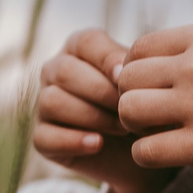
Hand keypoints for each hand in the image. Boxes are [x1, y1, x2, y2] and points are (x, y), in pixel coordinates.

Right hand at [32, 28, 177, 192]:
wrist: (145, 150)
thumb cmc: (148, 107)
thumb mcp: (150, 85)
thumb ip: (137, 71)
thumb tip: (120, 74)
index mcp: (80, 48)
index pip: (86, 41)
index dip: (106, 58)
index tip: (127, 78)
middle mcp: (56, 71)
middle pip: (65, 71)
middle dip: (101, 92)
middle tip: (131, 110)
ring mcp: (44, 104)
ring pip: (52, 101)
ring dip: (91, 116)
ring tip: (122, 128)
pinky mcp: (43, 138)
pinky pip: (44, 137)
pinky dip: (73, 140)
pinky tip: (98, 144)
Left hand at [113, 22, 192, 178]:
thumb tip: (145, 64)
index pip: (138, 48)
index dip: (136, 72)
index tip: (152, 90)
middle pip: (127, 79)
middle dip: (132, 99)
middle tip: (153, 117)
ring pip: (128, 111)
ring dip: (136, 128)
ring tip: (159, 134)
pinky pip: (145, 151)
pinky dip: (148, 157)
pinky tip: (169, 156)